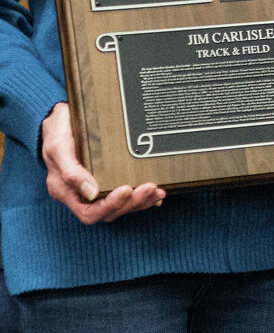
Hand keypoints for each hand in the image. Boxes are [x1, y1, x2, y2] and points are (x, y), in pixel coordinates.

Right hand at [40, 103, 162, 224]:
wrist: (60, 119)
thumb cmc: (56, 133)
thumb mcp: (59, 147)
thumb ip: (71, 172)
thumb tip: (91, 193)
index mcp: (65, 191)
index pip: (89, 212)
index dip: (110, 205)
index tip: (127, 189)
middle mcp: (79, 194)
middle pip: (108, 211)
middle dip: (131, 202)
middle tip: (150, 187)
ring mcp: (92, 190)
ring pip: (118, 206)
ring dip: (140, 201)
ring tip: (157, 191)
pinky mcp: (104, 181)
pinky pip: (123, 197)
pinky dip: (140, 197)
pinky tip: (154, 194)